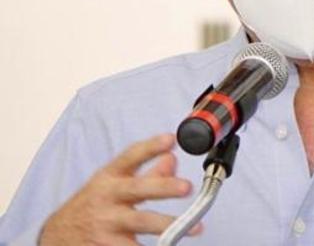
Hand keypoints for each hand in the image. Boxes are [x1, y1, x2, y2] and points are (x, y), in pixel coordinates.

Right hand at [39, 133, 200, 245]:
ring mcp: (106, 224)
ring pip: (140, 223)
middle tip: (186, 186)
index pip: (129, 157)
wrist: (56, 237)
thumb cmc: (92, 206)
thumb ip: (145, 173)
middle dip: (163, 187)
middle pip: (137, 189)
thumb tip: (172, 158)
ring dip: (168, 225)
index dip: (149, 147)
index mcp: (109, 178)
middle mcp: (107, 198)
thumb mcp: (112, 184)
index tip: (170, 139)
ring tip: (195, 229)